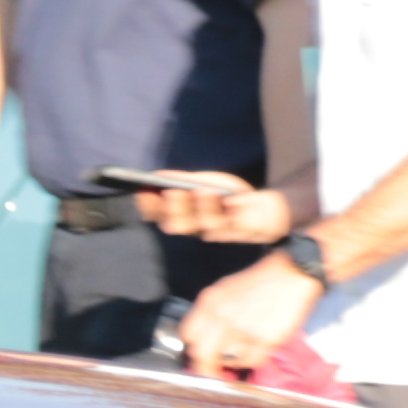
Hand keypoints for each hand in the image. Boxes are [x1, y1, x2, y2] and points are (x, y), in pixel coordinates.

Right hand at [138, 176, 295, 243]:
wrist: (262, 207)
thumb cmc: (229, 195)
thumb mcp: (204, 181)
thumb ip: (183, 180)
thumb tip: (157, 175)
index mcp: (184, 217)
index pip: (160, 217)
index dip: (151, 207)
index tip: (144, 192)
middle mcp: (198, 229)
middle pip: (178, 226)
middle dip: (174, 208)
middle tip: (171, 192)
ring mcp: (220, 232)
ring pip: (206, 225)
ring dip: (204, 207)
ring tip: (203, 190)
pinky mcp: (242, 232)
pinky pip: (235, 224)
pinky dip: (234, 210)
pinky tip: (232, 199)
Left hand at [187, 254, 319, 377]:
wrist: (292, 273)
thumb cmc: (260, 282)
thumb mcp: (225, 289)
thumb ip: (210, 313)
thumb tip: (200, 339)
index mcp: (210, 302)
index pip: (188, 335)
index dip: (194, 347)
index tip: (200, 353)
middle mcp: (223, 316)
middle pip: (203, 355)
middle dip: (208, 366)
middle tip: (215, 369)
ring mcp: (243, 329)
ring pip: (228, 360)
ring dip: (234, 360)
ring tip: (244, 349)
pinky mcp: (264, 340)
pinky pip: (252, 361)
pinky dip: (254, 359)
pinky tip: (258, 348)